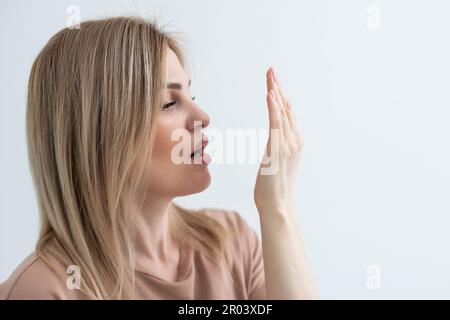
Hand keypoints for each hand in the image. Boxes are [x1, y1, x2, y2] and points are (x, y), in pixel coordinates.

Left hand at [254, 67, 303, 215]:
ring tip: (270, 76)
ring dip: (276, 92)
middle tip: (271, 70)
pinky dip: (274, 108)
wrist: (277, 206)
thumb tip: (274, 140)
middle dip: (278, 88)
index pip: (287, 114)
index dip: (280, 96)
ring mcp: (288, 145)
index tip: (273, 81)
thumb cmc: (272, 187)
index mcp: (294, 142)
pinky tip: (270, 95)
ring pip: (282, 112)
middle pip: (286, 108)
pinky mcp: (279, 150)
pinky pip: (276, 124)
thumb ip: (276, 148)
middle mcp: (295, 141)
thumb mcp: (275, 162)